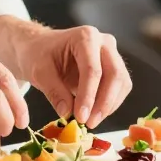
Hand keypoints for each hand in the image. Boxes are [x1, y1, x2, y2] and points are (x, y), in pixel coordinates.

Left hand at [13, 26, 132, 127]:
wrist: (42, 48)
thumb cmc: (39, 54)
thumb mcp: (39, 71)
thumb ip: (53, 91)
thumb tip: (67, 113)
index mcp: (85, 37)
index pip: (93, 69)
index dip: (88, 96)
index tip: (80, 117)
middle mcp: (104, 42)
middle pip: (114, 74)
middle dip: (104, 103)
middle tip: (89, 123)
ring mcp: (112, 54)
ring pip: (122, 82)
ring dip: (109, 105)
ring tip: (90, 121)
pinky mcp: (115, 67)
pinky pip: (121, 88)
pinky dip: (110, 104)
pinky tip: (95, 113)